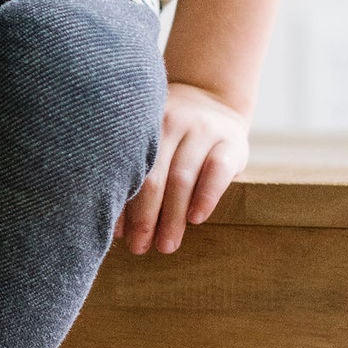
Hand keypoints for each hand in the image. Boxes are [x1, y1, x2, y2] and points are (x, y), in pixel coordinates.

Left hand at [122, 80, 248, 254]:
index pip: (129, 170)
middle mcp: (172, 122)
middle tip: (140, 248)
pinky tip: (196, 219)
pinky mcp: (231, 141)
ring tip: (165, 245)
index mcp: (143, 124)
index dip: (121, 204)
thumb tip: (116, 226)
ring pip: (183, 177)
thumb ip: (136, 172)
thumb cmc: (170, 134)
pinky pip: (217, 170)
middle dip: (145, 217)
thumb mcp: (150, 140)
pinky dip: (205, 196)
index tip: (116, 235)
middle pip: (154, 177)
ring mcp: (203, 130)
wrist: (212, 99)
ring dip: (173, 217)